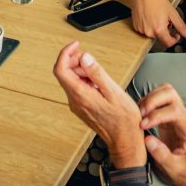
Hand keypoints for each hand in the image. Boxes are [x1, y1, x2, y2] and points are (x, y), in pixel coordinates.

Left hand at [51, 42, 145, 165]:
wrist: (125, 141)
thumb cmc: (123, 120)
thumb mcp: (113, 92)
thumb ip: (97, 73)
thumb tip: (84, 58)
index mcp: (80, 95)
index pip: (61, 69)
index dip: (65, 53)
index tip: (76, 45)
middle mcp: (75, 101)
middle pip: (64, 73)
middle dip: (75, 61)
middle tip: (92, 59)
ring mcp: (77, 105)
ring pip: (71, 80)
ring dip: (81, 71)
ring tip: (99, 74)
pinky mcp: (82, 108)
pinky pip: (77, 89)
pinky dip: (85, 80)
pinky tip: (99, 83)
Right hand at [129, 0, 185, 46]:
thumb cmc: (157, 0)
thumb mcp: (173, 14)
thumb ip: (182, 28)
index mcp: (159, 30)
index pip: (168, 44)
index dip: (174, 39)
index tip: (176, 33)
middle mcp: (148, 32)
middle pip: (160, 38)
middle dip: (165, 31)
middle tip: (165, 19)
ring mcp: (141, 30)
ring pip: (153, 34)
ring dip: (157, 29)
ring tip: (157, 17)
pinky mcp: (135, 26)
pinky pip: (145, 31)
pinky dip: (149, 26)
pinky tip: (150, 17)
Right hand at [138, 84, 185, 185]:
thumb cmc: (184, 171)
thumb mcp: (174, 169)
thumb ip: (162, 155)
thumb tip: (147, 140)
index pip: (175, 111)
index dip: (157, 115)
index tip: (143, 125)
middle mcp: (185, 118)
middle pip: (171, 94)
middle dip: (152, 100)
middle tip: (140, 115)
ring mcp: (178, 114)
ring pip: (165, 91)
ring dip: (150, 99)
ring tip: (139, 114)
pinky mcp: (169, 115)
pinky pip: (159, 99)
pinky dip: (148, 102)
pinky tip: (141, 115)